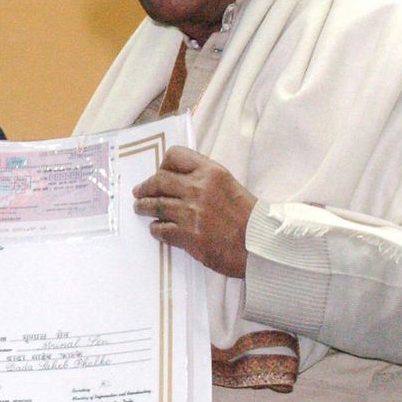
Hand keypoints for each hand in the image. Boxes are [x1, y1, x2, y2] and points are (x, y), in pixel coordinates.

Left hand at [132, 146, 255, 276]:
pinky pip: (161, 229)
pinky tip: (156, 229)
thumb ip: (205, 179)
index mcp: (211, 172)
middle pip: (159, 180)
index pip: (175, 155)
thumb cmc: (249, 216)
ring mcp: (191, 212)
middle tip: (139, 191)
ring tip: (140, 208)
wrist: (261, 245)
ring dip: (144, 207)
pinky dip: (155, 229)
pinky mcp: (188, 236)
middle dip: (146, 187)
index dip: (164, 164)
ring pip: (156, 205)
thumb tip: (179, 180)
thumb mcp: (229, 185)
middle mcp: (198, 188)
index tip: (161, 173)